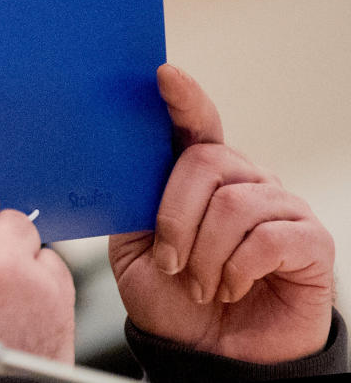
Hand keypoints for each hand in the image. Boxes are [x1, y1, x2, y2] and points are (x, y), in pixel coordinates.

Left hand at [109, 64, 334, 362]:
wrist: (210, 354)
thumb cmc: (173, 298)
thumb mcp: (133, 248)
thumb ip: (132, 204)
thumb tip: (122, 165)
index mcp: (198, 176)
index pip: (194, 124)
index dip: (182, 98)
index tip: (163, 76)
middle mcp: (243, 180)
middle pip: (206, 162)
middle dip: (175, 217)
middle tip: (170, 262)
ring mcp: (280, 206)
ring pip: (233, 203)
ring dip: (203, 255)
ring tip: (200, 284)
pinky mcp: (309, 241)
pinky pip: (268, 237)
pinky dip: (236, 270)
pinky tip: (230, 287)